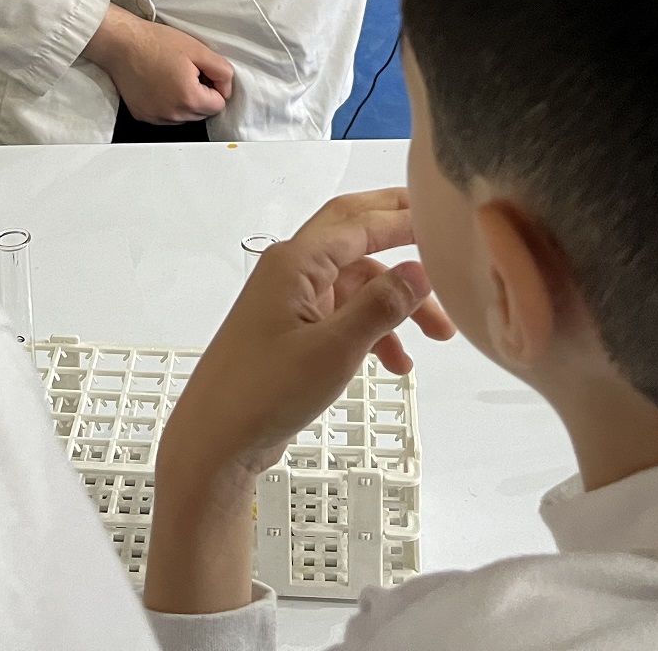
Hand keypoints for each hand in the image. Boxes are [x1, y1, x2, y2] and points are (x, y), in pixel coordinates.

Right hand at [81, 5, 232, 123]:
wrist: (122, 44)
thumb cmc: (155, 43)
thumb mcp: (198, 49)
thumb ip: (222, 71)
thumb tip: (227, 88)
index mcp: (189, 99)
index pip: (219, 105)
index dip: (214, 86)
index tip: (202, 72)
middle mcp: (172, 115)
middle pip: (202, 113)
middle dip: (200, 95)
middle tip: (186, 71)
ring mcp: (156, 117)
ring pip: (185, 117)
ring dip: (184, 101)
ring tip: (171, 77)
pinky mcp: (143, 116)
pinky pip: (166, 116)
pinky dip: (167, 104)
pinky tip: (159, 85)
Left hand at [143, 191, 454, 613]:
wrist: (215, 441)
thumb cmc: (263, 393)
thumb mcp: (334, 350)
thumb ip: (380, 307)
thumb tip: (418, 272)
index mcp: (296, 263)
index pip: (358, 222)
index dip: (403, 216)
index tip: (442, 217)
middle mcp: (291, 272)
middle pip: (354, 238)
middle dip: (398, 234)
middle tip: (439, 232)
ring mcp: (290, 301)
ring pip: (357, 284)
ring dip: (396, 303)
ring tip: (438, 335)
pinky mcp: (292, 331)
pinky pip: (344, 315)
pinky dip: (374, 331)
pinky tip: (395, 363)